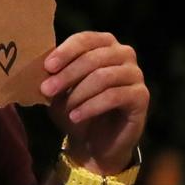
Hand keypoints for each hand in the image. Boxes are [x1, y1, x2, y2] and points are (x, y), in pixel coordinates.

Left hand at [39, 32, 148, 174]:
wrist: (94, 144)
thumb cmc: (76, 110)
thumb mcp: (59, 92)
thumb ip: (54, 76)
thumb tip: (42, 67)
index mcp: (104, 44)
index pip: (85, 39)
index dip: (66, 51)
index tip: (47, 67)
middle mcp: (124, 54)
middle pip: (94, 58)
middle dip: (68, 74)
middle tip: (47, 90)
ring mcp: (135, 74)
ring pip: (104, 77)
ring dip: (79, 93)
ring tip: (63, 109)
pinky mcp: (141, 96)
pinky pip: (115, 96)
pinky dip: (91, 106)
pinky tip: (76, 116)